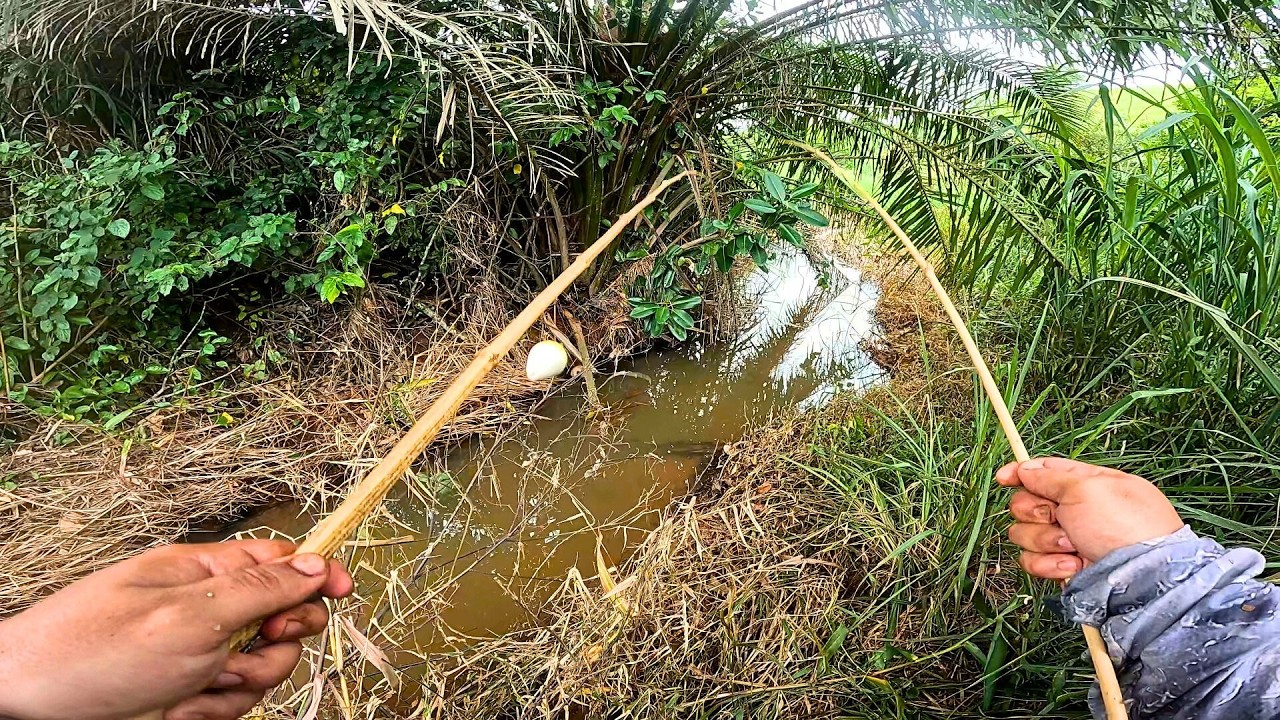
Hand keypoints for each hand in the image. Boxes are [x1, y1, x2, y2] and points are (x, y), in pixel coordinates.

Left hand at [0, 540, 353, 719]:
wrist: (26, 713)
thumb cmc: (87, 654)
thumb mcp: (186, 616)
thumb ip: (258, 590)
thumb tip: (318, 563)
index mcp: (201, 571)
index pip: (280, 560)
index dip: (318, 572)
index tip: (344, 592)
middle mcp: (204, 609)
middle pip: (284, 616)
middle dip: (279, 640)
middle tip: (252, 651)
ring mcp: (196, 654)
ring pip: (264, 666)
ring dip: (244, 685)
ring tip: (199, 691)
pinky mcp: (188, 695)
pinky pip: (234, 703)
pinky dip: (216, 711)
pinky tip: (180, 711)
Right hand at [995, 457, 1182, 579]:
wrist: (1142, 579)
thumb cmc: (1125, 527)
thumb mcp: (1087, 488)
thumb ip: (1050, 476)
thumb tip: (1025, 469)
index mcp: (1087, 484)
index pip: (1043, 472)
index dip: (1020, 473)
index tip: (1003, 479)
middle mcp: (1075, 511)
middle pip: (1027, 502)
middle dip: (1036, 512)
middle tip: (1058, 518)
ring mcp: (1068, 541)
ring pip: (1024, 533)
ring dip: (1045, 540)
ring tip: (1073, 547)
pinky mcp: (1062, 567)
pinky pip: (1032, 561)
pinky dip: (1049, 564)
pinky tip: (1073, 566)